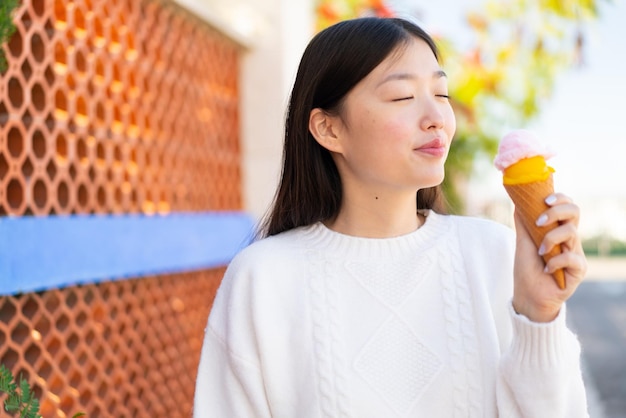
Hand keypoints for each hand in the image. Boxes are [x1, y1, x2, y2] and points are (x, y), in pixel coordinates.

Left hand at [512, 193, 587, 322]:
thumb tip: (518, 201)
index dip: (560, 198)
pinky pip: (571, 258)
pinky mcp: (578, 270)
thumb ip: (523, 222)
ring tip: (539, 251)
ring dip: (550, 239)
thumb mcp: (522, 242)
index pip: (568, 206)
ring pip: (571, 233)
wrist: (528, 295)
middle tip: (539, 222)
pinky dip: (554, 261)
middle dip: (556, 212)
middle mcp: (570, 239)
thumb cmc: (527, 268)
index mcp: (559, 229)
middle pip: (575, 212)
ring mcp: (576, 253)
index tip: (545, 199)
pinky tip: (545, 269)